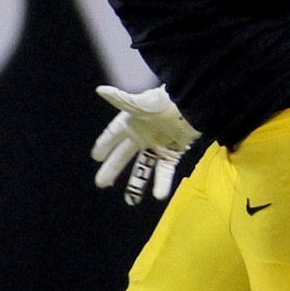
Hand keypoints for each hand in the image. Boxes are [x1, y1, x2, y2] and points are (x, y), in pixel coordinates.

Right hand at [90, 83, 197, 205]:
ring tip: (130, 201)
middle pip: (123, 154)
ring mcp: (158, 145)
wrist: (194, 106)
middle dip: (112, 168)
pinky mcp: (173, 154)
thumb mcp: (142, 103)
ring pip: (143, 167)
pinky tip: (158, 196)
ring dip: (136, 184)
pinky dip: (162, 183)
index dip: (104, 144)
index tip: (95, 156)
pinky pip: (165, 171)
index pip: (113, 134)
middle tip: (101, 183)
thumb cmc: (166, 102)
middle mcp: (142, 135)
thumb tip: (101, 90)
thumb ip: (121, 100)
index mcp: (132, 121)